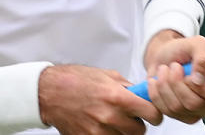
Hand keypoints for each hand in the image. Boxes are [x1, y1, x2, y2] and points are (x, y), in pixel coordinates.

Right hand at [38, 64, 161, 134]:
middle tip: (131, 117)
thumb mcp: (107, 75)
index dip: (155, 114)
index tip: (153, 113)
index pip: (151, 113)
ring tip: (113, 119)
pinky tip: (102, 125)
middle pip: (140, 131)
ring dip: (123, 131)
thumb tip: (145, 94)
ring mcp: (97, 131)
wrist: (49, 92)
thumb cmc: (76, 80)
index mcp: (117, 97)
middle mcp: (109, 116)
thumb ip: (128, 87)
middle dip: (138, 124)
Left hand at [142, 30, 204, 123]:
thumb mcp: (197, 44)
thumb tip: (199, 80)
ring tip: (164, 69)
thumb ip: (204, 58)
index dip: (204, 89)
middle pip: (193, 104)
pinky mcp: (174, 115)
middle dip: (177, 82)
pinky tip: (156, 81)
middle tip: (174, 66)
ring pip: (176, 107)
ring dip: (165, 84)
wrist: (162, 55)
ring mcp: (191, 112)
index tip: (190, 75)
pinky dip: (155, 92)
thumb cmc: (183, 50)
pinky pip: (162, 111)